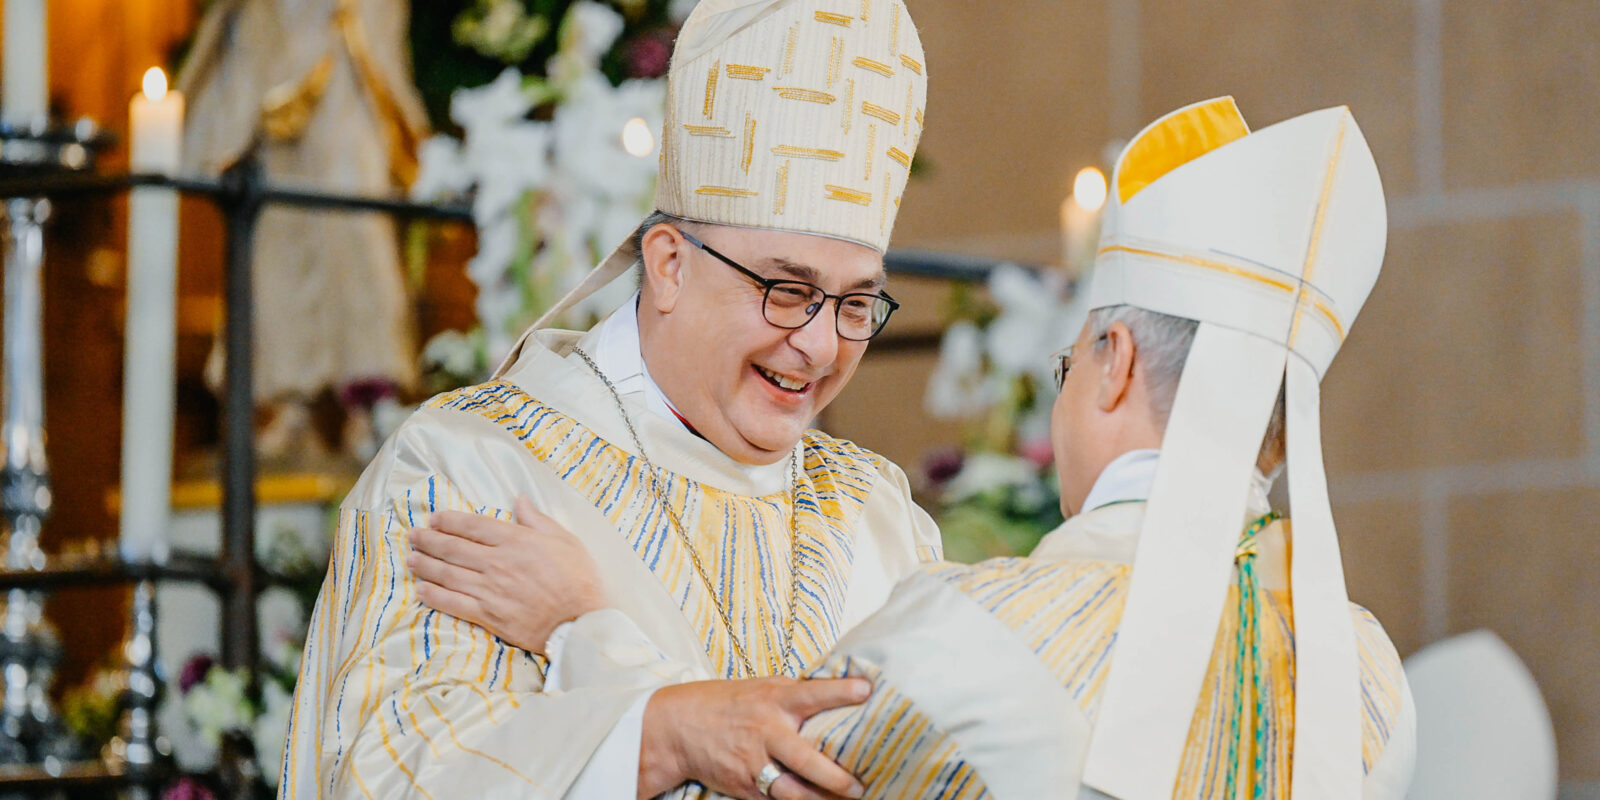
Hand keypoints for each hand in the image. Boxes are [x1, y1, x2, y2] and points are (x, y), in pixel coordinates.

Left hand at [406, 496, 606, 652]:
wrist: (580, 622)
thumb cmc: (579, 580)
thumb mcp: (565, 540)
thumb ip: (538, 520)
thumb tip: (519, 500)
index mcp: (516, 541)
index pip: (474, 526)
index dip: (450, 520)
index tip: (435, 518)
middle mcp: (497, 563)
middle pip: (454, 548)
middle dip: (429, 540)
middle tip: (413, 535)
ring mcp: (490, 590)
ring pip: (448, 574)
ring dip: (426, 565)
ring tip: (410, 559)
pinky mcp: (488, 615)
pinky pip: (454, 603)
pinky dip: (435, 596)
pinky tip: (421, 589)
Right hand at [638, 677, 870, 799]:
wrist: (679, 727)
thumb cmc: (729, 703)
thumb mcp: (762, 687)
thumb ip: (796, 694)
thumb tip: (840, 691)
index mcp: (774, 699)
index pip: (813, 692)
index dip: (840, 691)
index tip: (867, 689)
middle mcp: (766, 731)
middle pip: (805, 758)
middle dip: (835, 777)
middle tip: (859, 786)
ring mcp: (754, 762)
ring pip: (792, 791)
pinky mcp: (745, 786)